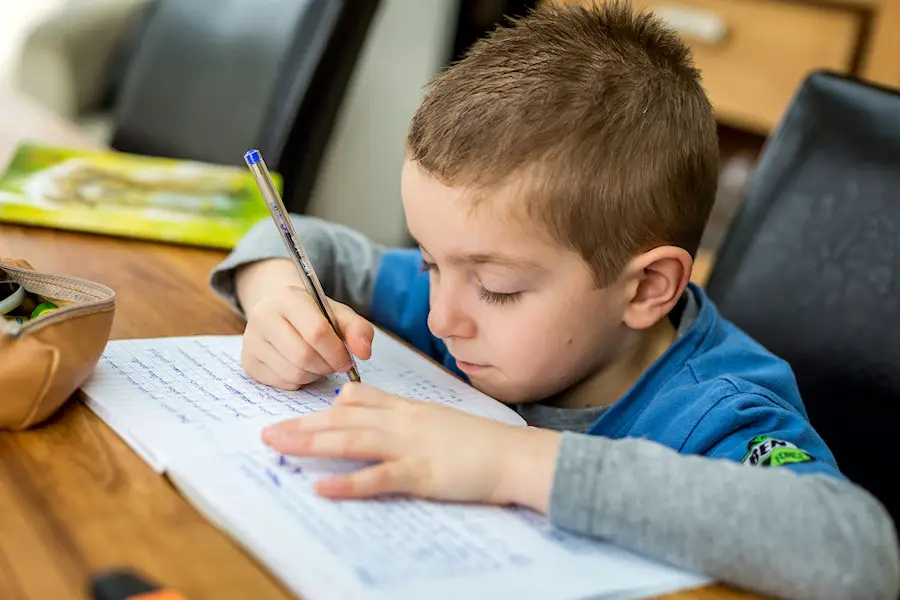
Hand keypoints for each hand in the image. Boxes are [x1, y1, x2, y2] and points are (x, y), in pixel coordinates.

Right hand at [240, 280, 373, 389]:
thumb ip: (358, 330)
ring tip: (318, 363)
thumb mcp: (339, 315)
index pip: (316, 331)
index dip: (337, 351)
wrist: (281, 314)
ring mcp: (252, 340)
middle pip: (304, 356)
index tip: (347, 360)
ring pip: (293, 373)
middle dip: (326, 366)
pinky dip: (299, 381)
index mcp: (288, 298)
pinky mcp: (249, 362)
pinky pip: (282, 383)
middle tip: (334, 364)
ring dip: (314, 375)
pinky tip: (302, 367)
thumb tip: (364, 353)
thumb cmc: (314, 315)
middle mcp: (263, 316)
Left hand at [260, 383, 560, 511]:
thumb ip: (408, 420)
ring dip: (311, 443)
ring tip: (278, 447)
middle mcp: (404, 422)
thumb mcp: (440, 422)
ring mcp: (411, 446)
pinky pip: (379, 477)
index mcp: (409, 410)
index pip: (359, 400)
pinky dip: (349, 482)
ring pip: (352, 440)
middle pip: (344, 419)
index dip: (325, 408)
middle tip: (267, 432)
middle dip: (302, 425)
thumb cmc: (481, 443)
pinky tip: (322, 486)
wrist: (514, 455)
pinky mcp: (421, 473)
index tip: (298, 414)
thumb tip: (379, 421)